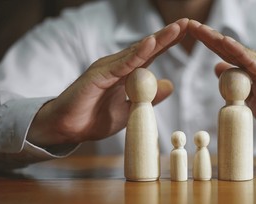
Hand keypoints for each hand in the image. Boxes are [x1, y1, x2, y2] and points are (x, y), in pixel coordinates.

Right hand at [27, 18, 188, 146]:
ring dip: (158, 40)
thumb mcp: (131, 109)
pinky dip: (138, 54)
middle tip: (187, 22)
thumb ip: (150, 97)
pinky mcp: (99, 75)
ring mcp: (109, 69)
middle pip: (147, 49)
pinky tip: (152, 44)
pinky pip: (122, 64)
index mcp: (127, 74)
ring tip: (177, 28)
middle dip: (168, 35)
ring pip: (137, 52)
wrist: (68, 129)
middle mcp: (118, 66)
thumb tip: (170, 85)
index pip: (151, 55)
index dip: (168, 43)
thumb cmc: (94, 119)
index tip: (186, 32)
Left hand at [188, 20, 255, 139]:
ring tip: (200, 30)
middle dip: (207, 35)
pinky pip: (253, 63)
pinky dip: (239, 53)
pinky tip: (225, 43)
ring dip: (218, 40)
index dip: (207, 42)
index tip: (188, 31)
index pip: (224, 52)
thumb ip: (234, 82)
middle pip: (228, 47)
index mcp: (249, 68)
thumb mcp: (248, 97)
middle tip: (189, 24)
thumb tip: (217, 67)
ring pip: (238, 51)